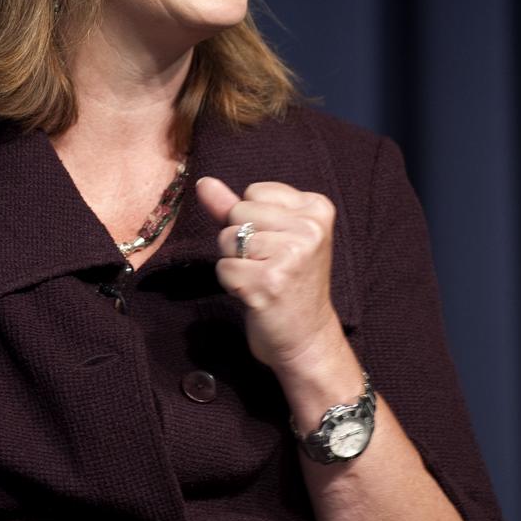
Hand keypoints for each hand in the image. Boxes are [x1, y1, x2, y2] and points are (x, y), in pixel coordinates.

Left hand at [196, 176, 346, 378]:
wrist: (306, 338)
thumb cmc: (288, 283)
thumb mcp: (272, 236)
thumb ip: (235, 206)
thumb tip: (204, 182)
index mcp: (317, 208)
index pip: (254, 192)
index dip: (254, 221)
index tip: (278, 246)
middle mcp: (309, 228)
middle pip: (238, 213)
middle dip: (241, 240)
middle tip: (269, 266)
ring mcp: (291, 255)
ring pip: (227, 238)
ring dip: (235, 263)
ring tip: (262, 279)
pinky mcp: (269, 282)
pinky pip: (223, 268)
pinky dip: (231, 284)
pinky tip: (256, 295)